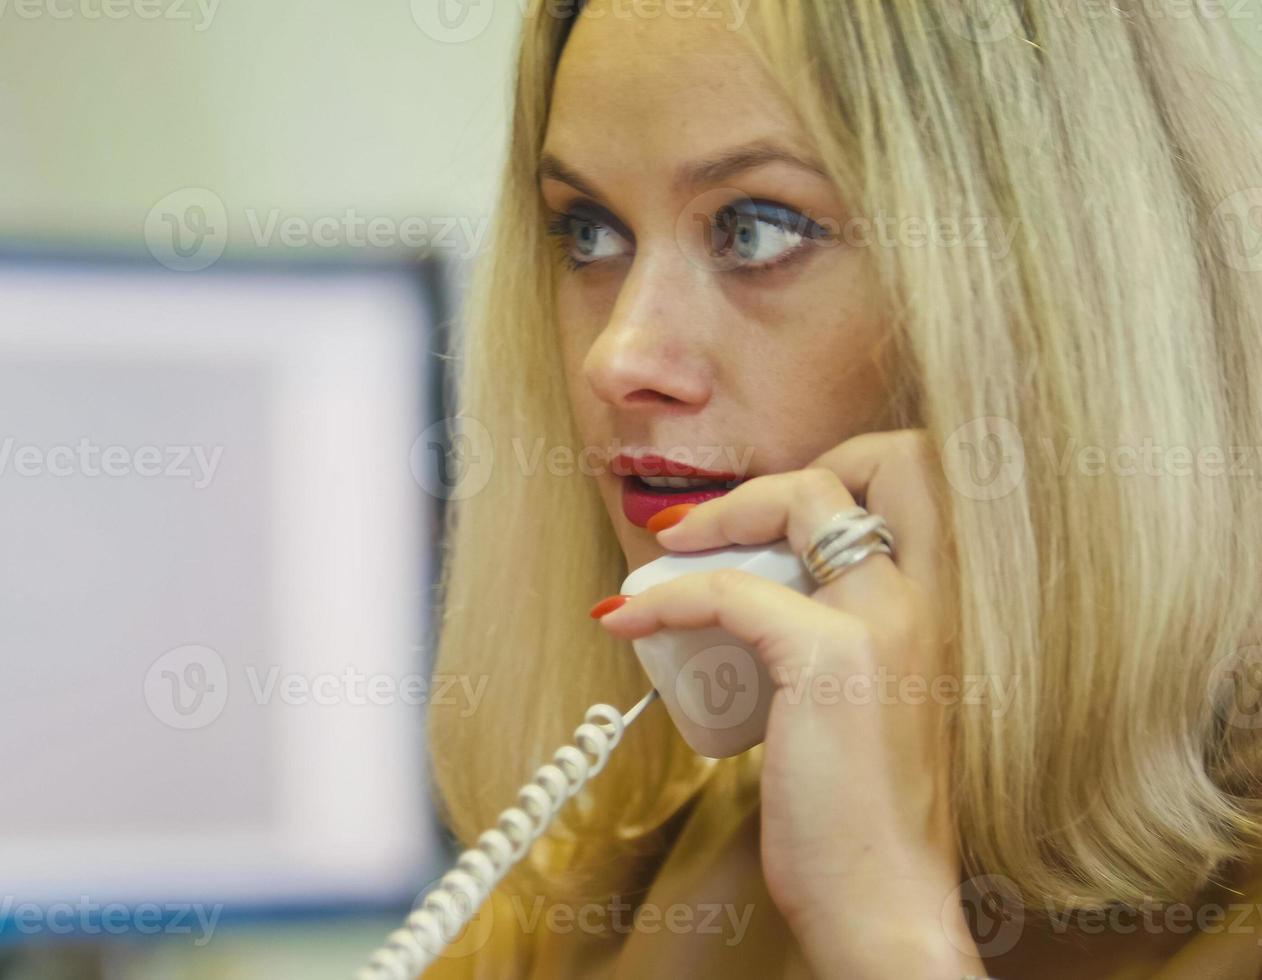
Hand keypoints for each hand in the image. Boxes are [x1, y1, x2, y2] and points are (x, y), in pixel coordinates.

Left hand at [593, 430, 986, 978]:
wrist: (882, 900)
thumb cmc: (863, 818)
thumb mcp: (868, 707)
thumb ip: (843, 649)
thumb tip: (761, 613)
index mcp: (950, 610)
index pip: (926, 479)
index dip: (846, 471)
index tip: (766, 514)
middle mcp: (934, 600)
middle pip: (891, 455)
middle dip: (798, 464)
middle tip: (720, 522)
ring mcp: (886, 621)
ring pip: (804, 496)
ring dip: (721, 512)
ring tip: (667, 549)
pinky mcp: (830, 656)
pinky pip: (726, 590)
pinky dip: (665, 596)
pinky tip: (627, 619)